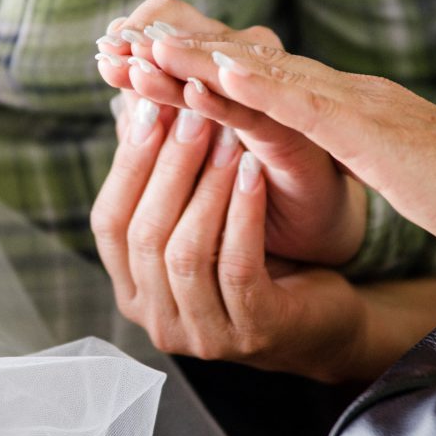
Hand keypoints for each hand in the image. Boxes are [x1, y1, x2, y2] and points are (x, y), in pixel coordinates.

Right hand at [90, 94, 435, 381]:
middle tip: (191, 114)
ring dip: (206, 187)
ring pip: (185, 253)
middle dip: (168, 168)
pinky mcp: (253, 333)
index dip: (127, 163)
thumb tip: (131, 99)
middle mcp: (158, 322)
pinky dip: (242, 214)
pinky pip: (237, 267)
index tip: (148, 105)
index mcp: (134, 292)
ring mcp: (203, 336)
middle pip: (144, 236)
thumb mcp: (203, 216)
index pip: (109, 223)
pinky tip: (255, 172)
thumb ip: (165, 173)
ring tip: (227, 137)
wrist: (326, 317)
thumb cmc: (255, 257)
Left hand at [95, 0, 364, 266]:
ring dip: (177, 64)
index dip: (139, 29)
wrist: (304, 220)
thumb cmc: (240, 178)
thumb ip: (158, 108)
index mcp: (218, 61)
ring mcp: (271, 94)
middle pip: (194, 36)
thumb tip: (111, 76)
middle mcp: (248, 65)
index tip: (103, 47)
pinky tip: (193, 94)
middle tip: (110, 49)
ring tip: (140, 65)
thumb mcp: (189, 140)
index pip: (174, 26)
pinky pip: (251, 111)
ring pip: (218, 68)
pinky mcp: (289, 130)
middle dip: (148, 43)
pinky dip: (221, 100)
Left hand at [141, 33, 435, 262]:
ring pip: (259, 71)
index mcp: (339, 105)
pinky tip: (207, 72)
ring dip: (198, 56)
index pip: (255, 80)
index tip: (143, 65)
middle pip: (245, 64)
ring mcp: (352, 102)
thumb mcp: (381, 162)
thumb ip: (343, 145)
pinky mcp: (367, 127)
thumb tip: (307, 145)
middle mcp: (339, 92)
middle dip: (180, 52)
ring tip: (143, 42)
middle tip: (120, 41)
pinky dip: (250, 84)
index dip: (198, 68)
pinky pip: (297, 102)